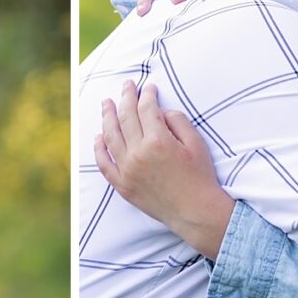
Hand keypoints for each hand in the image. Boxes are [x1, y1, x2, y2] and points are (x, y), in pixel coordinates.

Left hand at [95, 80, 232, 256]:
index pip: (146, 109)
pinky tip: (98, 137)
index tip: (149, 88)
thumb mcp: (196, 143)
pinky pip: (104, 164)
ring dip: (107, 117)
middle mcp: (138, 154)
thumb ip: (177, 121)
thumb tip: (159, 112)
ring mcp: (127, 170)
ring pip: (110, 137)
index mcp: (158, 141)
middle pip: (126, 118)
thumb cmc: (200, 177)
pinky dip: (99, 149)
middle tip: (126, 86)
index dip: (147, 95)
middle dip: (126, 98)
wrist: (195, 211)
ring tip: (106, 103)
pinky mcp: (123, 186)